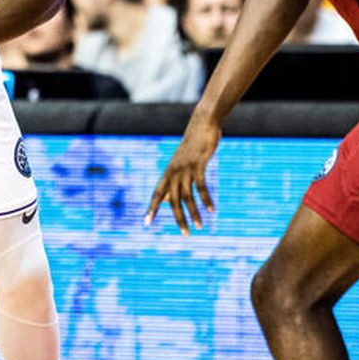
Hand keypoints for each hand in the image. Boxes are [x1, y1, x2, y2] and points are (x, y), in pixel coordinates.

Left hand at [145, 115, 221, 234]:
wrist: (202, 124)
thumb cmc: (192, 147)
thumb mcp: (179, 165)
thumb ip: (171, 183)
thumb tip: (164, 201)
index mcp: (168, 173)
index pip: (156, 194)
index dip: (152, 208)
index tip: (146, 223)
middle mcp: (174, 172)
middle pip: (173, 200)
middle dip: (178, 218)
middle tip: (185, 234)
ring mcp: (185, 168)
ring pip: (187, 196)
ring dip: (194, 213)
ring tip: (199, 226)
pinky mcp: (198, 164)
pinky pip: (201, 186)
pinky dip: (206, 199)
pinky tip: (212, 209)